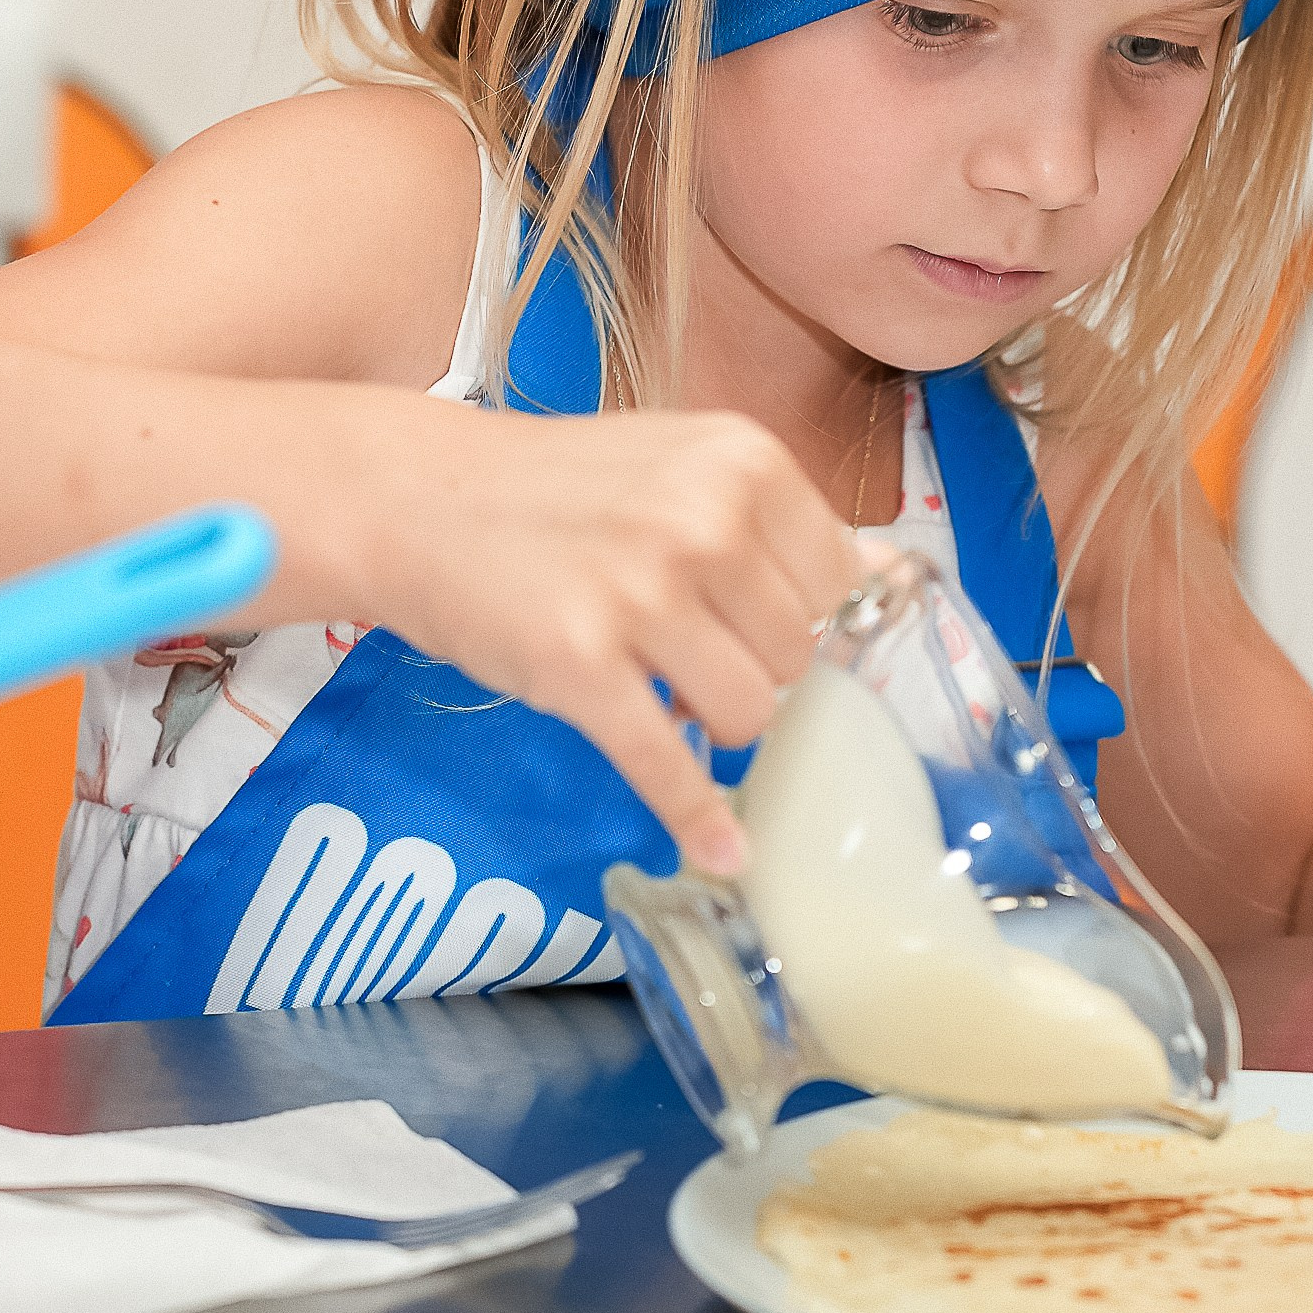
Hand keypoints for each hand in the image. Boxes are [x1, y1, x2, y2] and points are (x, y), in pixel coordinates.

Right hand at [353, 400, 862, 874]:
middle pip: (798, 658)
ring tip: (666, 691)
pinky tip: (722, 848)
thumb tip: (896, 575)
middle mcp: (703, 522)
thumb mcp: (681, 467)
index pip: (840, 585)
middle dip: (755, 672)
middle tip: (693, 653)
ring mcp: (640, 595)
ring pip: (749, 714)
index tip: (758, 625)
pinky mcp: (579, 664)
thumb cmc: (556, 489)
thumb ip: (781, 522)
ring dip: (717, 725)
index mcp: (743, 464)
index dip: (804, 620)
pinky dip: (698, 818)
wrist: (416, 498)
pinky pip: (665, 763)